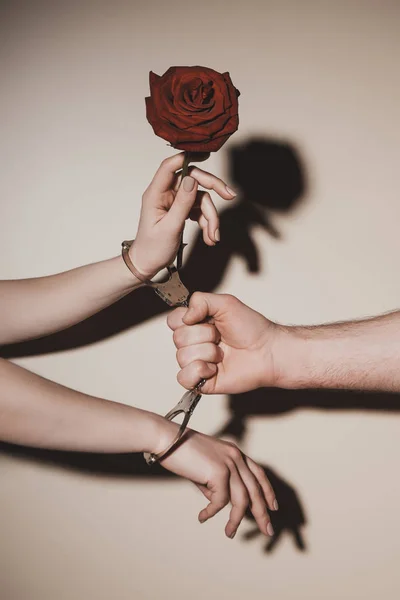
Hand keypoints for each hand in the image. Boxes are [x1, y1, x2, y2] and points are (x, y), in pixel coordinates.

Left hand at [130, 153, 236, 277]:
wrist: (148, 264)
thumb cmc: (152, 248)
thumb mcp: (169, 227)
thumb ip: (182, 203)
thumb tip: (193, 180)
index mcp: (156, 193)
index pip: (170, 166)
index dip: (187, 157)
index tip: (206, 155)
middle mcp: (165, 194)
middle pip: (193, 180)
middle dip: (212, 188)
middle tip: (230, 196)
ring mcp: (174, 202)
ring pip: (200, 199)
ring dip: (211, 217)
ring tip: (213, 236)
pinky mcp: (182, 211)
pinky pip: (200, 210)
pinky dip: (207, 223)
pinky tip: (210, 237)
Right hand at [153, 417, 277, 537]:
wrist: (167, 439)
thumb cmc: (181, 453)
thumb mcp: (204, 469)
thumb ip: (216, 484)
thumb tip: (222, 504)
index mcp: (235, 453)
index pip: (259, 473)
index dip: (267, 491)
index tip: (273, 507)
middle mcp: (236, 456)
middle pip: (256, 489)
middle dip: (262, 512)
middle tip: (268, 531)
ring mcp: (229, 463)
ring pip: (241, 499)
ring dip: (236, 520)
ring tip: (229, 533)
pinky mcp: (219, 471)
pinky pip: (220, 500)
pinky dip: (212, 512)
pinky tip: (202, 516)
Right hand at [168, 292, 286, 393]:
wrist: (267, 351)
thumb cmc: (251, 328)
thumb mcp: (226, 303)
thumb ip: (200, 300)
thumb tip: (185, 316)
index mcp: (196, 324)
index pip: (173, 320)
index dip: (188, 319)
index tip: (208, 319)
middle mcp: (193, 343)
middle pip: (178, 338)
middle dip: (204, 335)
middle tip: (221, 336)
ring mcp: (196, 363)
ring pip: (182, 357)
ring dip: (207, 353)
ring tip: (223, 353)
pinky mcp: (201, 381)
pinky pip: (183, 378)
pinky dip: (199, 371)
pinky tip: (215, 368)